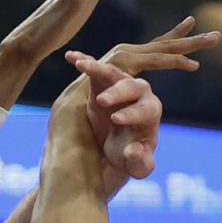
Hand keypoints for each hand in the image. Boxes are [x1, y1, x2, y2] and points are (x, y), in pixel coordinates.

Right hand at [64, 51, 162, 179]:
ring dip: (98, 68)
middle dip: (117, 92)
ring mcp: (120, 84)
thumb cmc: (130, 156)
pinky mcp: (103, 82)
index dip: (132, 113)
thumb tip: (134, 150)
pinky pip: (94, 68)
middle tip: (102, 101)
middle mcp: (139, 93)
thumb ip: (140, 162)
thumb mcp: (138, 166)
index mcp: (150, 112)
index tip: (117, 120)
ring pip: (112, 72)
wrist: (117, 145)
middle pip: (131, 86)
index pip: (145, 109)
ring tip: (82, 66)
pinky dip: (83, 61)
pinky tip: (70, 56)